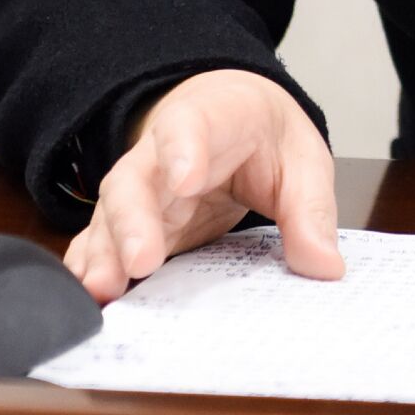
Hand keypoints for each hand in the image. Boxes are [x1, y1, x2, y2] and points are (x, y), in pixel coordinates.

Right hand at [62, 68, 343, 301]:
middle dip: (134, 221)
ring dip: (105, 253)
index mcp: (210, 119)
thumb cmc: (262, 134)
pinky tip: (89, 297)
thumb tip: (325, 265)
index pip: (190, 125)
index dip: (184, 150)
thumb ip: (309, 209)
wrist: (231, 117)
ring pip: (110, 215)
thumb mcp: (301, 159)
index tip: (187, 179)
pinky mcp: (131, 227)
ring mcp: (140, 192)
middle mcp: (160, 154)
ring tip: (105, 290)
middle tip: (141, 261)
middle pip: (135, 179)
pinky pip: (100, 243)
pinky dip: (91, 267)